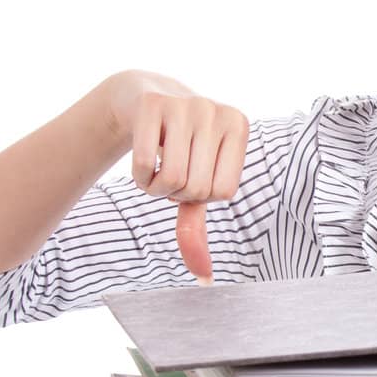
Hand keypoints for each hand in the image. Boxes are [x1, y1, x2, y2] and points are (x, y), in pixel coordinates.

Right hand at [103, 70, 250, 284]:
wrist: (140, 96)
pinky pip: (144, 163)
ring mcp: (186, 103)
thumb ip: (197, 226)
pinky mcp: (152, 102)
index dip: (200, 196)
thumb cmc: (176, 147)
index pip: (223, 192)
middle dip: (174, 194)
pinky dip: (138, 176)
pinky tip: (141, 162)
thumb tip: (205, 279)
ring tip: (155, 171)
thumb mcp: (194, 181)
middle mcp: (216, 111)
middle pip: (196, 188)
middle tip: (168, 174)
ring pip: (172, 178)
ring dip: (154, 189)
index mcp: (238, 126)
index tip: (192, 176)